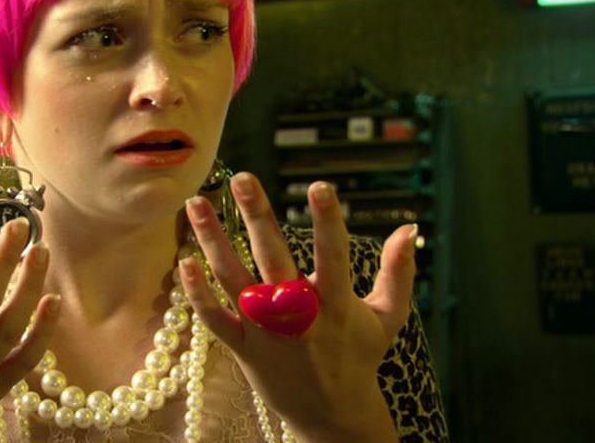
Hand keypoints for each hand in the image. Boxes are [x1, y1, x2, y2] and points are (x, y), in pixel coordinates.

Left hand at [182, 173, 415, 442]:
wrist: (332, 416)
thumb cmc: (359, 356)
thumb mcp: (387, 317)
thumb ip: (398, 272)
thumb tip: (410, 227)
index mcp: (336, 303)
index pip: (333, 255)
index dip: (328, 221)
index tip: (319, 185)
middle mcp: (298, 315)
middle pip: (274, 258)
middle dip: (257, 216)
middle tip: (242, 178)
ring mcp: (266, 332)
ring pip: (234, 279)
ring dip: (213, 240)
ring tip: (196, 202)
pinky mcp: (243, 348)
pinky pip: (215, 320)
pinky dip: (198, 294)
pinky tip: (184, 261)